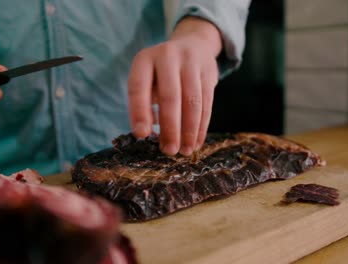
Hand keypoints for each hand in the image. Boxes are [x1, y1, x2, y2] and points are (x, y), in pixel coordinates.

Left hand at [128, 17, 221, 155]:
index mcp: (145, 59)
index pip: (138, 87)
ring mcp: (191, 61)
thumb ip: (145, 104)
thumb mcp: (147, 80)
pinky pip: (207, 102)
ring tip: (184, 151)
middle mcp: (168, 55)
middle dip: (170, 127)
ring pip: (192, 101)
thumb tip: (146, 133)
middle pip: (170, 96)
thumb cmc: (162, 72)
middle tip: (169, 151)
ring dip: (189, 130)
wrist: (193, 44)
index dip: (139, 112)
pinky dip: (202, 126)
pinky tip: (196, 142)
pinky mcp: (209, 71)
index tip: (141, 136)